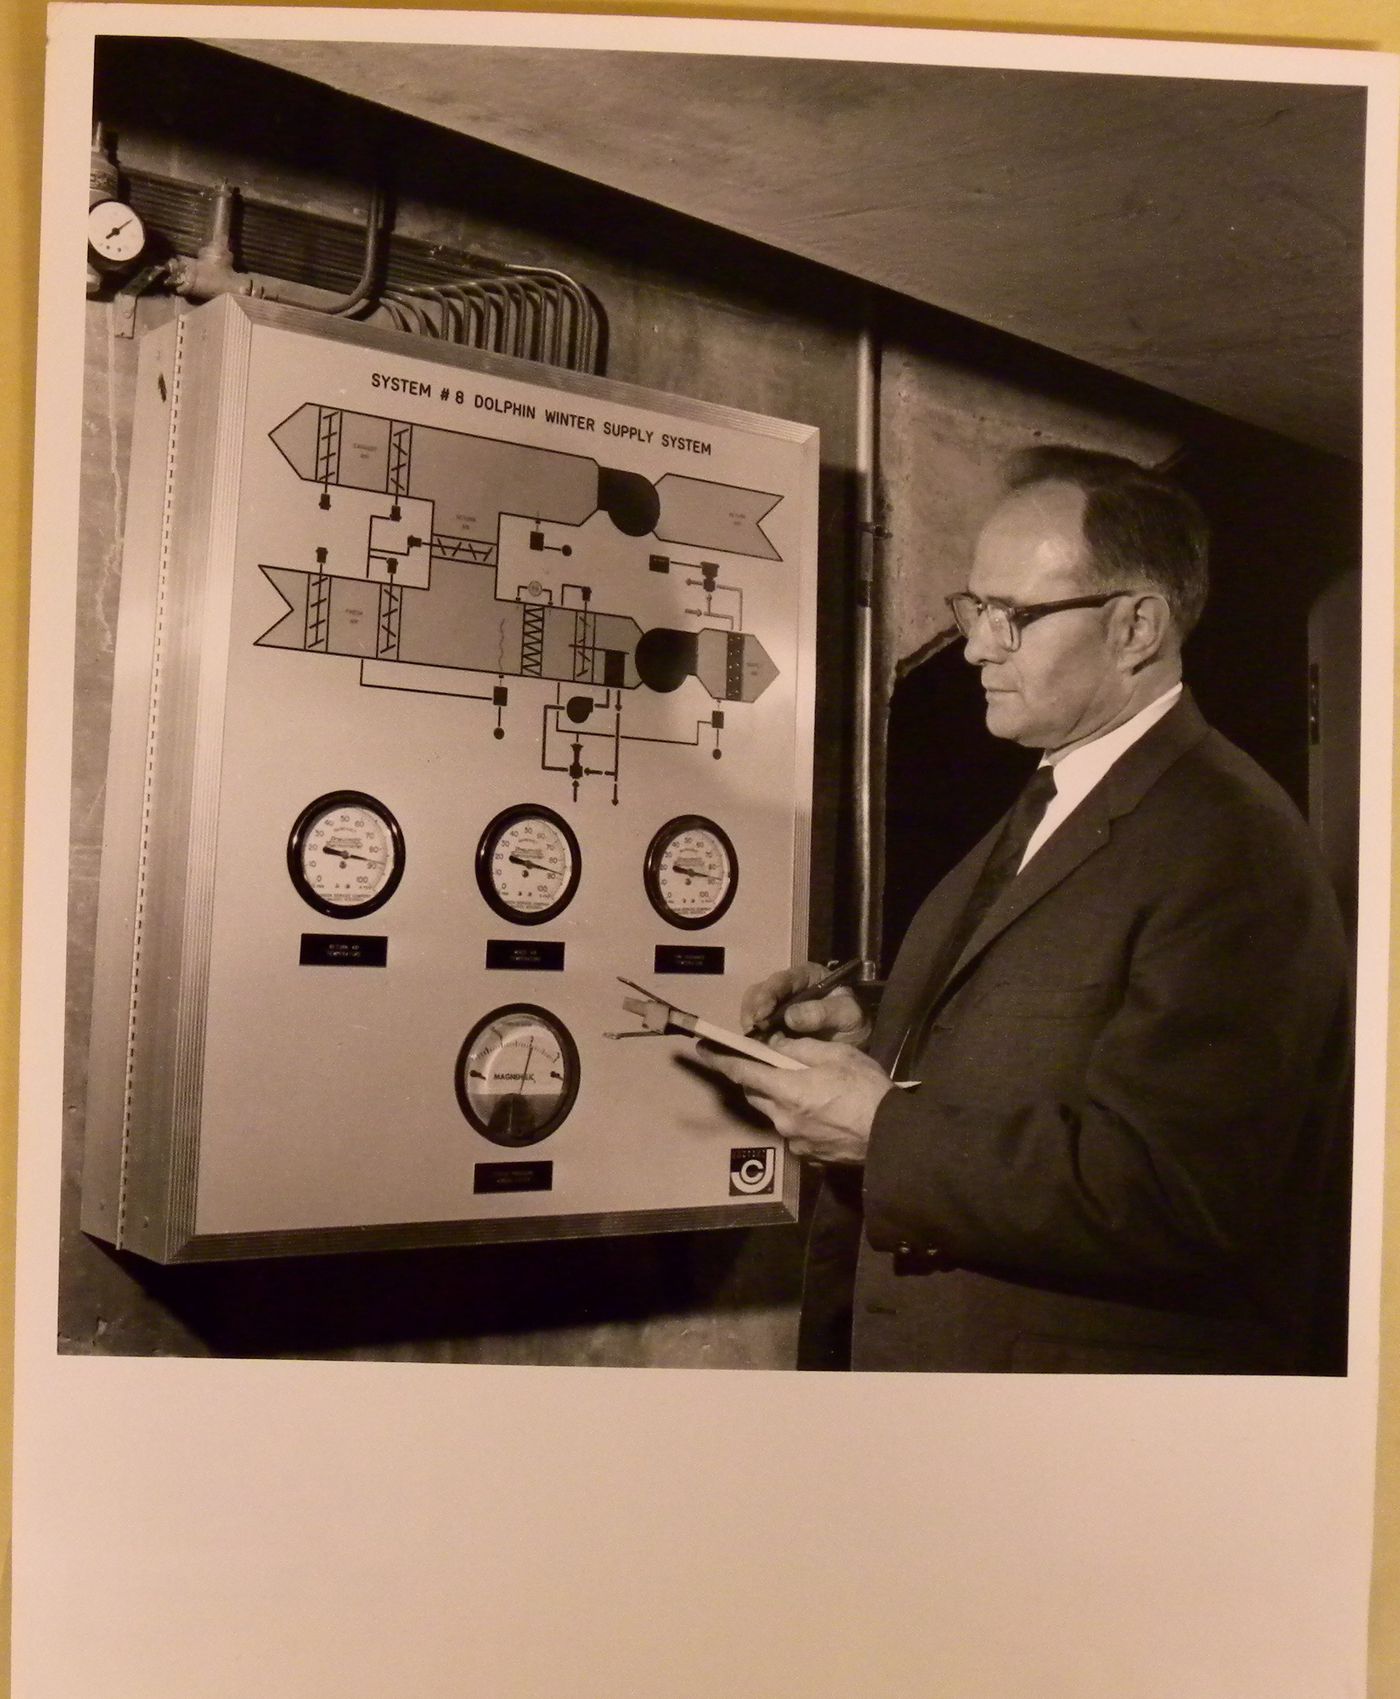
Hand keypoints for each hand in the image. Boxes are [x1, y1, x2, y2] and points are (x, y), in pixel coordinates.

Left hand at [696, 1035, 892, 1162]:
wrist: (891, 1137)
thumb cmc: (866, 1090)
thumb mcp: (836, 1056)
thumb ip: (799, 1050)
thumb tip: (775, 1047)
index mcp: (787, 1091)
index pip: (742, 1071)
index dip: (721, 1059)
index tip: (703, 1049)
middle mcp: (782, 1118)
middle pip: (755, 1094)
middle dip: (755, 1078)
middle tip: (768, 1065)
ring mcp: (794, 1141)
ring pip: (773, 1113)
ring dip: (779, 1099)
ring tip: (806, 1090)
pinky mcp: (807, 1156)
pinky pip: (792, 1131)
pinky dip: (797, 1118)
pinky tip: (821, 1114)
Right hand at [740, 963, 870, 1045]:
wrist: (857, 1044)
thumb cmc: (854, 1022)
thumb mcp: (848, 1015)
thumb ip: (823, 1012)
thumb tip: (790, 1017)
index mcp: (807, 976)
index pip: (783, 980)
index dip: (768, 994)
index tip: (762, 1014)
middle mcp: (787, 988)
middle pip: (760, 992)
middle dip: (753, 1010)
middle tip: (753, 1030)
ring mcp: (777, 1006)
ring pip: (752, 1008)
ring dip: (750, 1024)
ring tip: (753, 1040)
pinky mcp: (772, 1025)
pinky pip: (756, 1027)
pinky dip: (753, 1037)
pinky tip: (756, 1047)